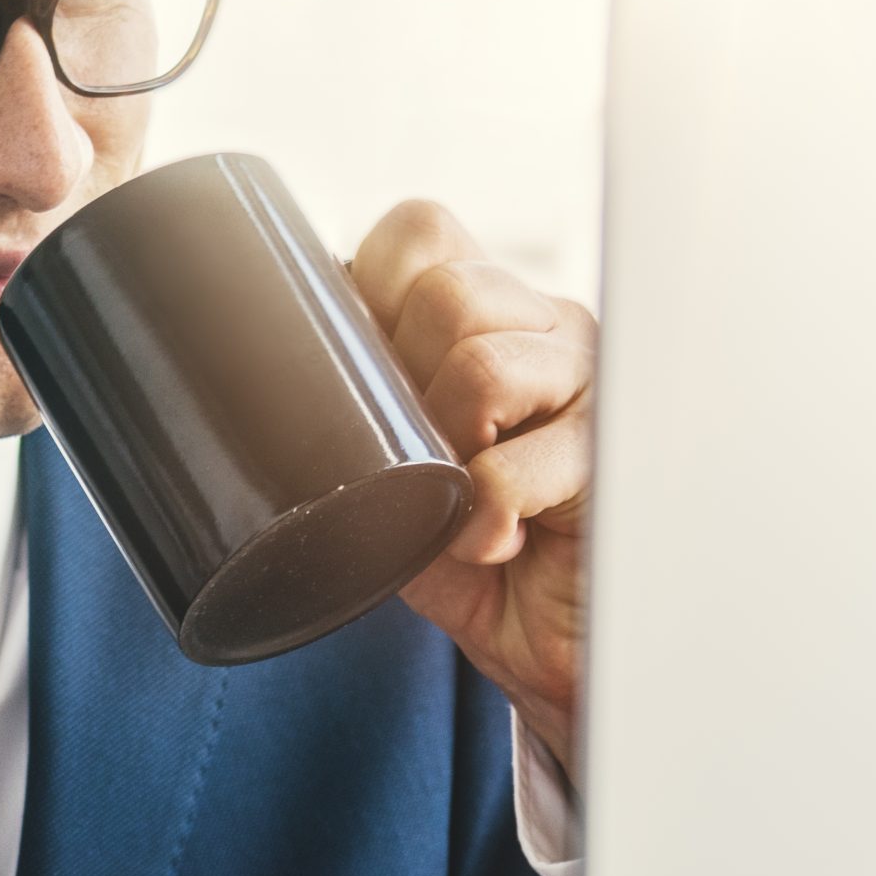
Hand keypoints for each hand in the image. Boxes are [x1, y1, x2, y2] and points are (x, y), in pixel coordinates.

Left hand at [351, 202, 594, 784]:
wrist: (548, 644)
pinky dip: (484, 520)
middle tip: (418, 457)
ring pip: (484, 366)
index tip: (364, 378)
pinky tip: (493, 543)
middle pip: (449, 293)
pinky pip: (514, 469)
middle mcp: (548, 328)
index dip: (373, 291)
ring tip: (457, 499)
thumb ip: (358, 409)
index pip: (421, 231)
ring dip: (447, 448)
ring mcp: (591, 385)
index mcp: (493, 310)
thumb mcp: (396, 470)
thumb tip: (262, 371)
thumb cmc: (470, 555)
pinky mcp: (612, 458)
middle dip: (407, 381)